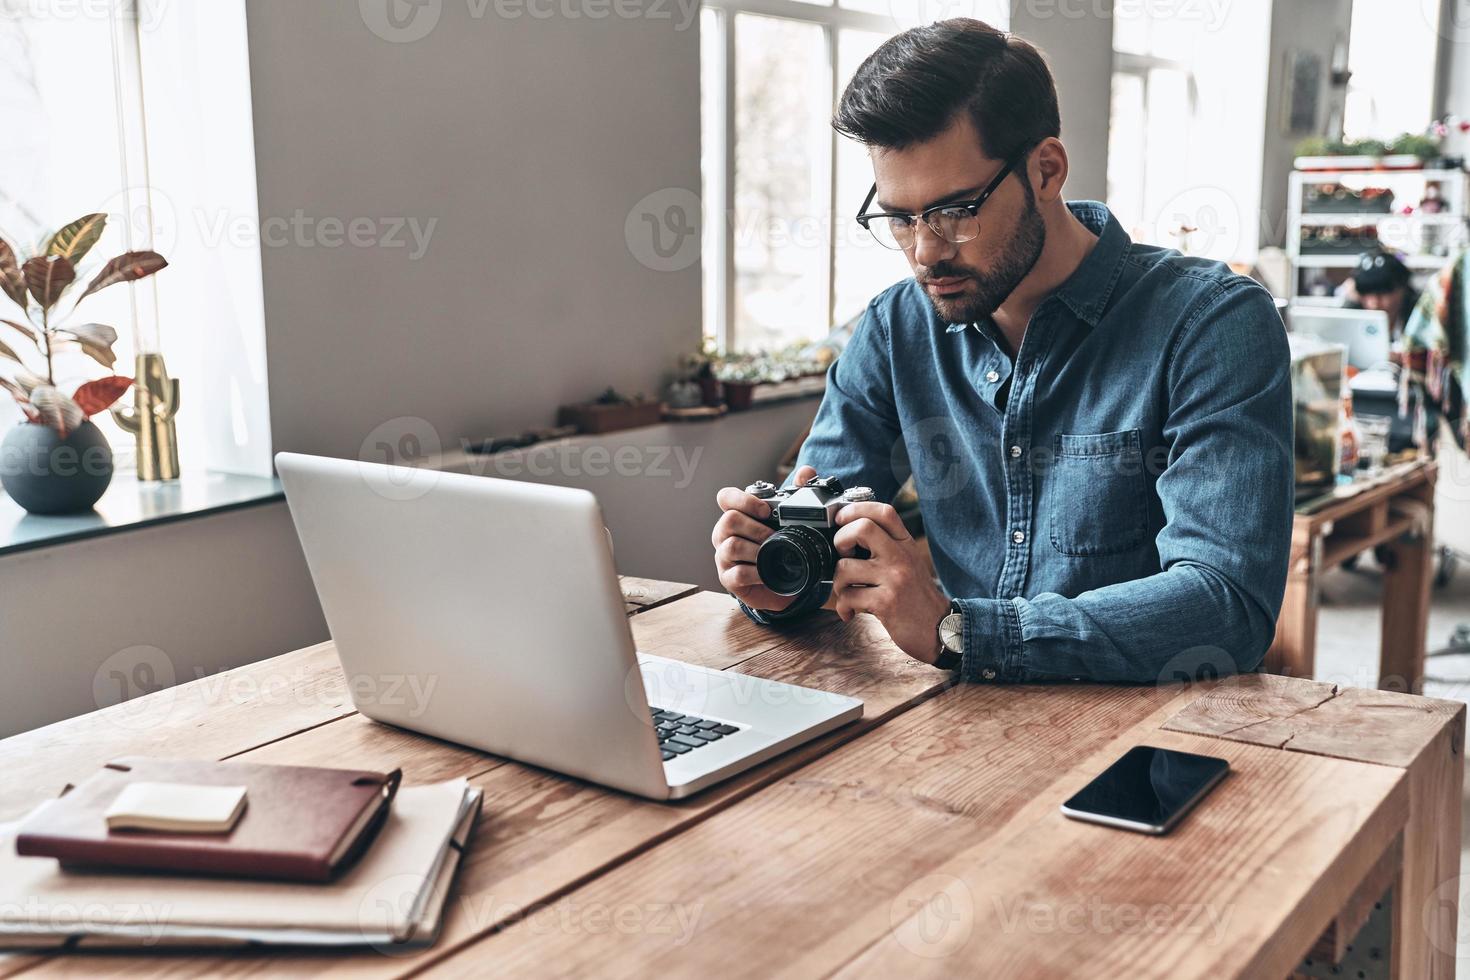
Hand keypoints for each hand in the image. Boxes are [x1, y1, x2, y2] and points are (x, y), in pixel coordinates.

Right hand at [712, 465, 818, 612]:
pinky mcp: (729, 579)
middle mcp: (725, 533)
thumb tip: (806, 472)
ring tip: (773, 555)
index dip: (742, 499)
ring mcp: (724, 556)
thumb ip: (799, 493)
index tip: (764, 510)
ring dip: (757, 550)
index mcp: (738, 515)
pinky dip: (755, 573)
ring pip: (731, 546)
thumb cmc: (781, 549)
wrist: (786, 584)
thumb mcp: (791, 521)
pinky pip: (737, 573)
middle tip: (775, 536)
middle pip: (729, 520)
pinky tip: (768, 574)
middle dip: (756, 528)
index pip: (726, 497)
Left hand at [831, 501, 949, 664]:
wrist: (939, 629)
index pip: (884, 512)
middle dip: (840, 540)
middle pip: (862, 528)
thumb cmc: (917, 597)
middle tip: (843, 556)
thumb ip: (887, 546)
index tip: (841, 519)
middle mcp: (901, 557)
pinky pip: (848, 597)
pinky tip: (851, 612)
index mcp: (905, 544)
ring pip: (845, 567)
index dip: (856, 509)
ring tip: (847, 593)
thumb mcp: (909, 563)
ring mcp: (894, 578)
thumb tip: (849, 534)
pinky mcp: (886, 602)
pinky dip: (843, 607)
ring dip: (838, 583)